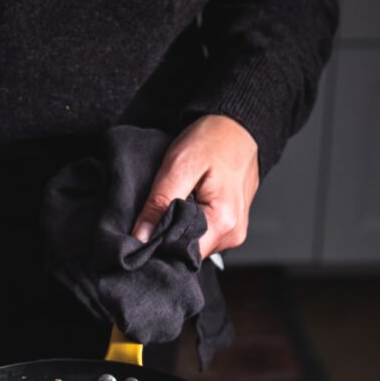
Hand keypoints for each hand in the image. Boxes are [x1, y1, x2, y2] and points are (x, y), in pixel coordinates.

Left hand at [132, 114, 258, 259]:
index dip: (159, 246)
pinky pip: (202, 237)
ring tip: (174, 206)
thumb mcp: (179, 166)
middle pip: (188, 253)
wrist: (238, 127)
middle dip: (167, 238)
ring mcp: (234, 233)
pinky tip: (185, 208)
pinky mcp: (230, 228)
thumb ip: (159, 204)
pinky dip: (188, 226)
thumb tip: (141, 237)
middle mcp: (233, 234)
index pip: (182, 253)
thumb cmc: (213, 140)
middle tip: (156, 214)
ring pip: (194, 246)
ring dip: (177, 231)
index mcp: (223, 222)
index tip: (144, 231)